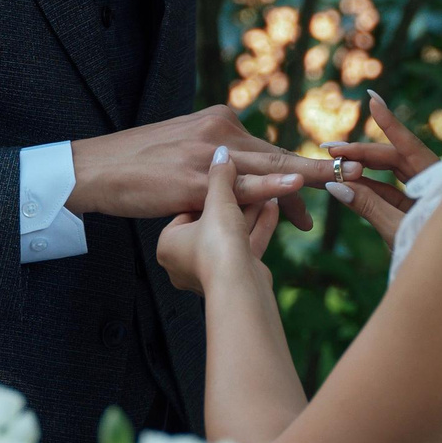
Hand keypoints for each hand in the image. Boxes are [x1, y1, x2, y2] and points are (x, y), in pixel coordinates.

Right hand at [71, 105, 332, 230]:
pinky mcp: (193, 179)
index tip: (328, 178)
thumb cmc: (137, 167)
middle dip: (314, 175)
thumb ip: (216, 159)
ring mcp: (207, 155)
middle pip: (277, 157)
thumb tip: (240, 179)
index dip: (299, 169)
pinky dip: (271, 185)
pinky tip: (296, 187)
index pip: (268, 149)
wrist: (95, 170)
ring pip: (268, 167)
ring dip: (308, 178)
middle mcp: (219, 131)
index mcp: (218, 121)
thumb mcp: (183, 150)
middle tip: (353, 180)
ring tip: (342, 183)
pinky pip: (239, 185)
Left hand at [155, 146, 280, 296]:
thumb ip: (219, 176)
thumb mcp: (216, 202)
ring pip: (232, 235)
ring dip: (250, 213)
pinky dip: (259, 227)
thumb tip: (221, 153)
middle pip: (213, 223)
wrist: (238, 289)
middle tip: (250, 181)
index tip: (225, 177)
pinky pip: (246, 246)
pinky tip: (273, 208)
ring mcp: (212, 272)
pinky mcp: (235, 277)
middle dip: (234, 203)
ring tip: (267, 192)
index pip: (188, 209)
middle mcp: (186, 262)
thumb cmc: (217, 246)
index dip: (209, 192)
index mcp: (168, 245)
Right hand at [322, 89, 436, 249]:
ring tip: (333, 164)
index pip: (409, 147)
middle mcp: (435, 185)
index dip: (389, 123)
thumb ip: (367, 207)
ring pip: (393, 177)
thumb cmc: (433, 258)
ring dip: (364, 171)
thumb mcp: (396, 230)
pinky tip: (348, 185)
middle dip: (362, 153)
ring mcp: (427, 199)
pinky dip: (371, 190)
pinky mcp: (419, 213)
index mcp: (438, 183)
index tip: (372, 99)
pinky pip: (393, 194)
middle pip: (396, 160)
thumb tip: (336, 185)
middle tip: (329, 149)